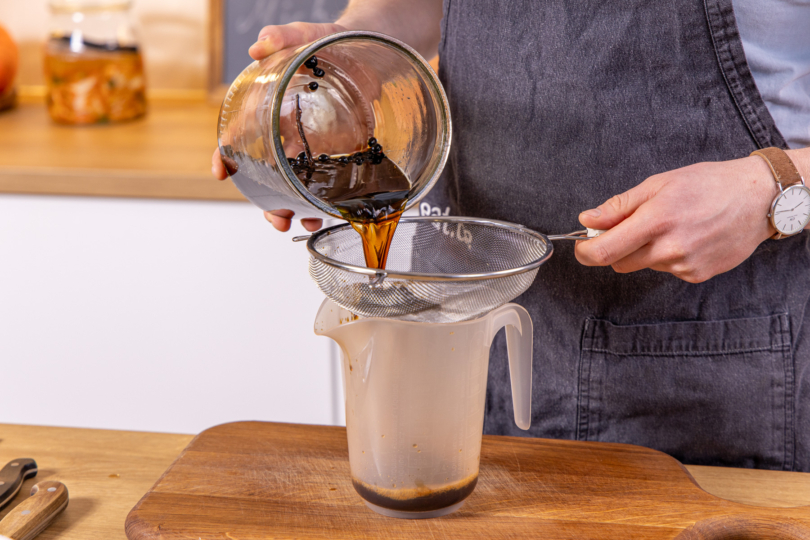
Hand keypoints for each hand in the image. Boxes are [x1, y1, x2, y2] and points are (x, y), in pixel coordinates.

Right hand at [212, 22, 341, 231]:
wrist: (367, 53)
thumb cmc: (328, 44)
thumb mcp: (306, 36)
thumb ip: (283, 36)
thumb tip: (259, 44)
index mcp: (269, 110)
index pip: (237, 136)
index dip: (225, 156)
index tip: (221, 172)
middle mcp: (285, 134)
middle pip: (264, 175)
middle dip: (265, 201)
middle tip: (275, 219)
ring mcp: (309, 148)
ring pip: (291, 187)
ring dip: (293, 210)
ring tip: (304, 223)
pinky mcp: (334, 155)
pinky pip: (322, 184)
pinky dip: (321, 203)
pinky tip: (326, 215)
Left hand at [575, 155, 779, 282]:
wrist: (759, 198)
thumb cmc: (709, 184)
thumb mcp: (659, 184)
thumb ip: (620, 206)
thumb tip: (587, 221)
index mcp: (655, 220)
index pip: (605, 251)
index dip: (585, 252)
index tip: (581, 246)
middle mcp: (669, 248)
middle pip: (619, 263)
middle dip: (616, 248)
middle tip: (631, 227)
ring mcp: (684, 265)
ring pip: (644, 265)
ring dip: (646, 250)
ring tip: (672, 225)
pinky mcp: (697, 275)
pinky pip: (667, 270)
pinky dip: (668, 256)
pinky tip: (688, 237)